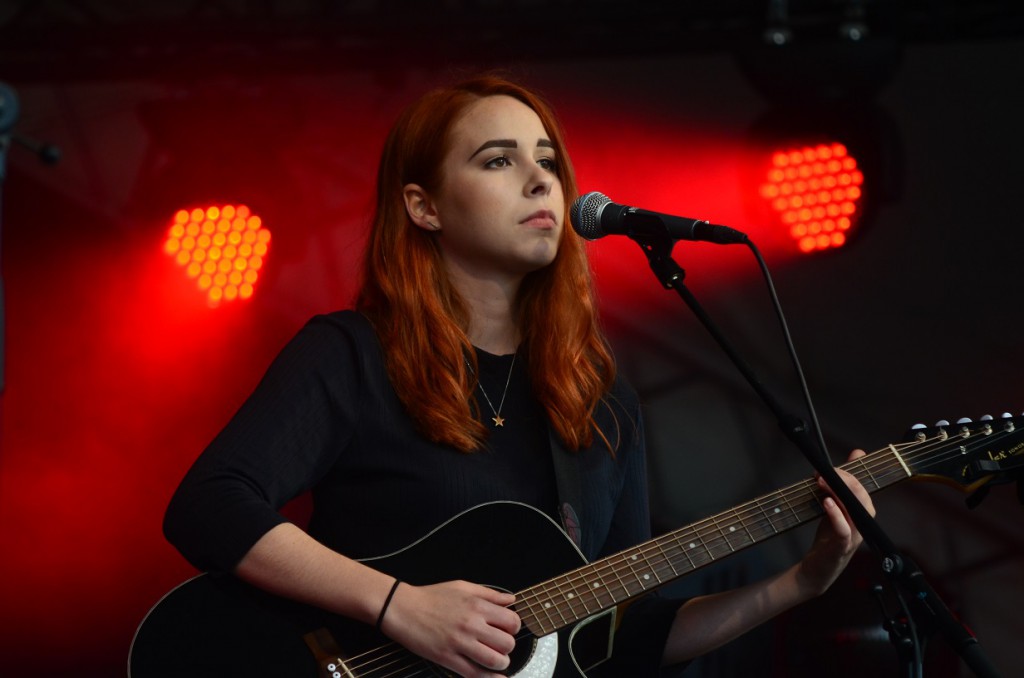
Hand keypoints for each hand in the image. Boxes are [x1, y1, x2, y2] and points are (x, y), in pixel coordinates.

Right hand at [379, 579, 521, 676]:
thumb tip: (510, 600)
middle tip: (500, 646)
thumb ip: (489, 594)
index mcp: (477, 605)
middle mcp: (471, 624)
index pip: (511, 621)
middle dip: (508, 647)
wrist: (403, 608)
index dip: (514, 628)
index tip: (508, 630)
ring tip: (496, 660)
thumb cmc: (431, 597)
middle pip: (507, 643)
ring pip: (495, 660)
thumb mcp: (463, 587)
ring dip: (500, 663)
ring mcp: (459, 642)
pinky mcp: (447, 658)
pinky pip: (474, 673)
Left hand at [796, 449, 875, 596]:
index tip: (829, 466)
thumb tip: (857, 453)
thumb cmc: (828, 539)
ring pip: (857, 511)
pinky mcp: (842, 548)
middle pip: (862, 496)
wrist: (816, 571)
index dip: (849, 473)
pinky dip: (837, 516)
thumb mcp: (835, 506)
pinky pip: (845, 531)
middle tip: (823, 472)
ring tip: (823, 482)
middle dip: (845, 480)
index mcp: (861, 513)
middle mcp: (862, 524)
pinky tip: (827, 503)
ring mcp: (854, 537)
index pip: (863, 487)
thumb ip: (842, 484)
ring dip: (840, 493)